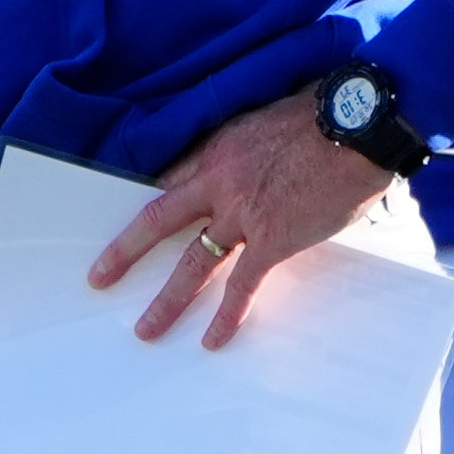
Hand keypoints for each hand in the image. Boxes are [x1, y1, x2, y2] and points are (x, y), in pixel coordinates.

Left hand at [88, 88, 392, 348]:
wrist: (355, 127)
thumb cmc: (322, 113)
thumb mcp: (270, 116)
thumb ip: (254, 143)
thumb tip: (263, 156)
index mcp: (217, 148)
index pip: (172, 179)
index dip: (154, 200)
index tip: (137, 220)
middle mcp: (218, 183)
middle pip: (159, 221)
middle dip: (126, 252)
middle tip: (99, 277)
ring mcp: (242, 215)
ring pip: (193, 264)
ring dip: (168, 300)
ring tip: (147, 329)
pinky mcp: (272, 240)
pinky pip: (242, 286)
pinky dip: (227, 316)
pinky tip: (213, 340)